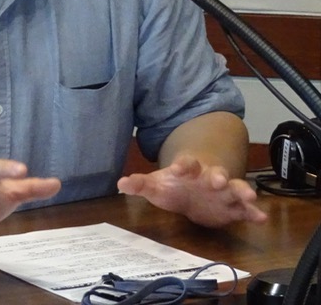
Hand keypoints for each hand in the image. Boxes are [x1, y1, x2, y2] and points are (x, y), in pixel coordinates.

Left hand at [117, 154, 267, 227]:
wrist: (193, 190)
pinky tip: (261, 217)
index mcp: (189, 170)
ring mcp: (223, 192)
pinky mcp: (233, 208)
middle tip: (219, 179)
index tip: (179, 168)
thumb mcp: (156, 185)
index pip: (186, 163)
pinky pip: (246, 209)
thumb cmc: (174, 184)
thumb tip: (120, 184)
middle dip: (218, 176)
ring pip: (236, 188)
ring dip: (242, 190)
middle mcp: (209, 177)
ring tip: (250, 195)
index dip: (183, 165)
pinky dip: (254, 212)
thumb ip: (141, 184)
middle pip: (216, 173)